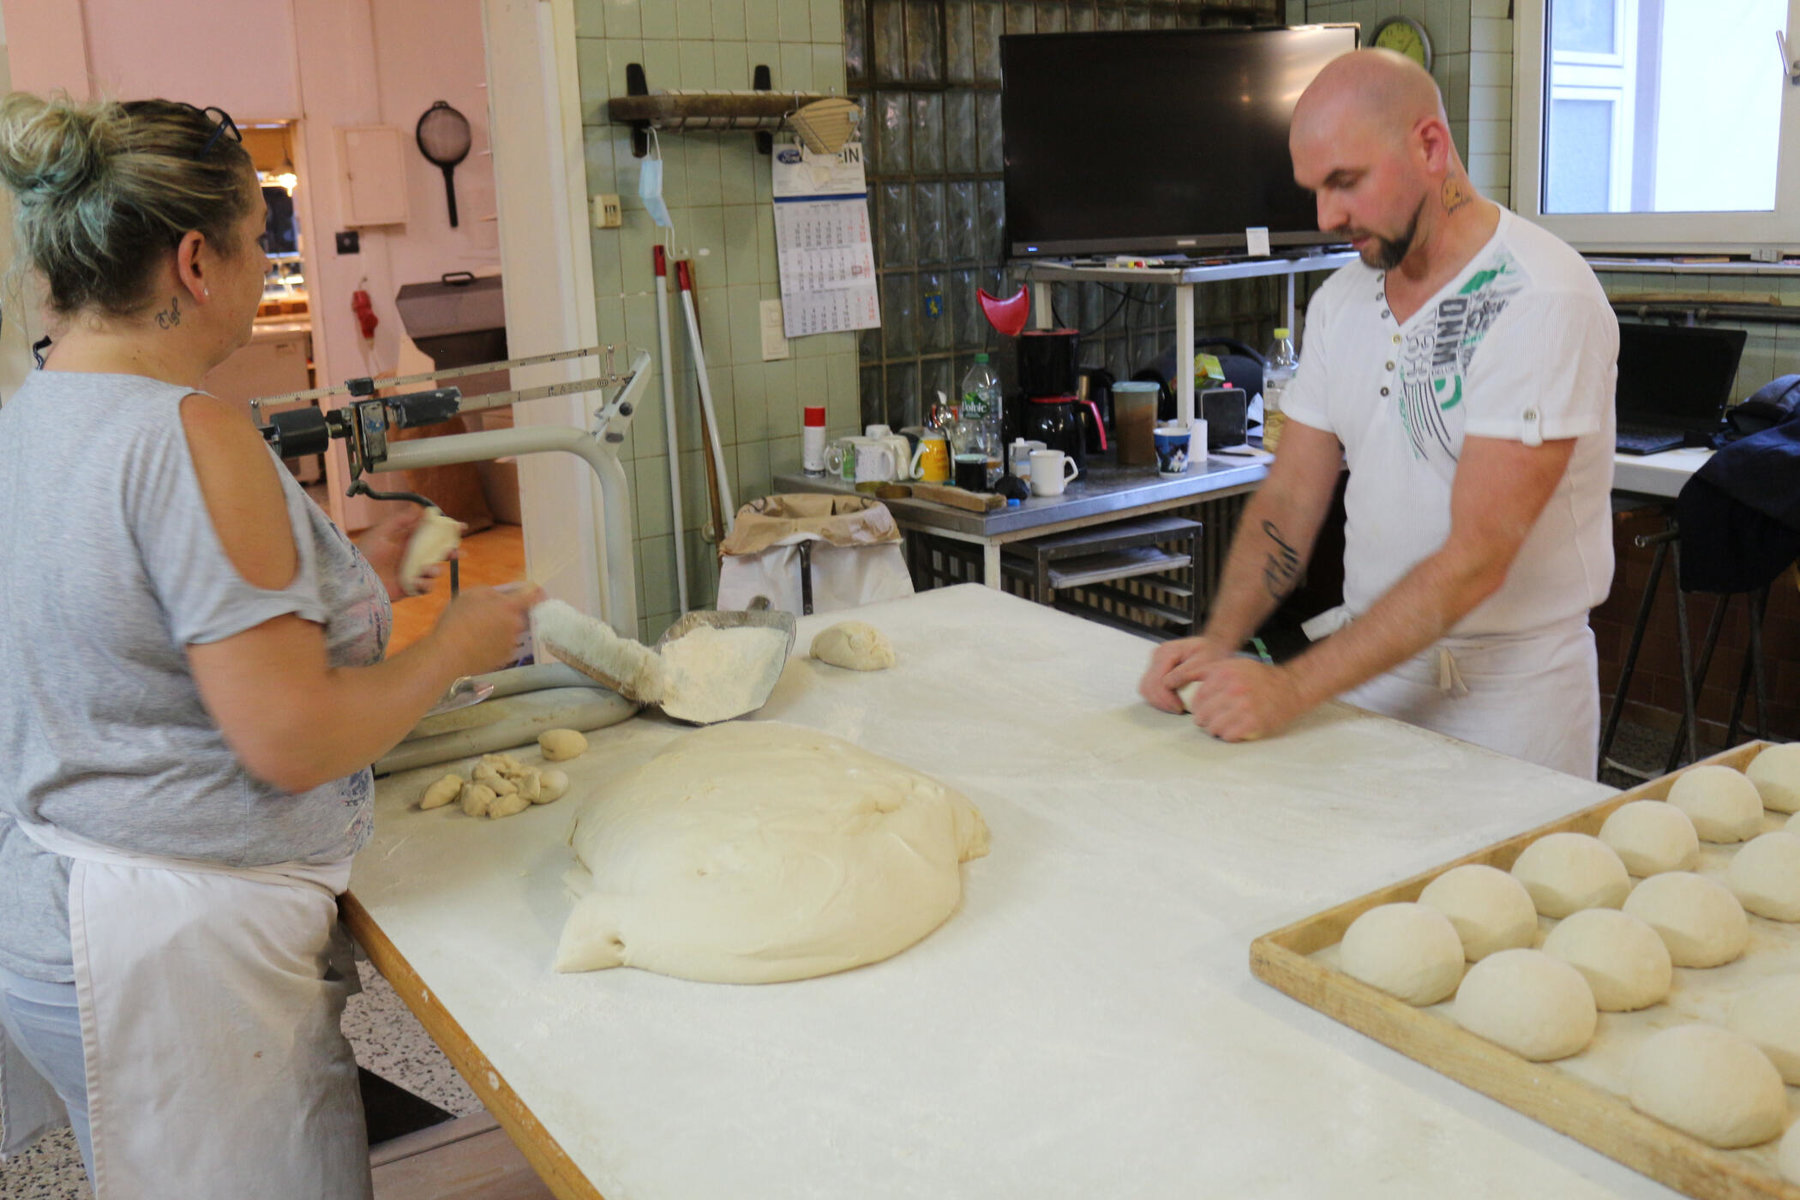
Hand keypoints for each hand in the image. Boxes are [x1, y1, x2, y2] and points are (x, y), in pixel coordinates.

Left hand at [355, 505, 461, 600]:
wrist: (355, 580)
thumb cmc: (365, 555)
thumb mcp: (381, 532)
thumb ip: (400, 521)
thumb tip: (420, 510)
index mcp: (407, 542)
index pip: (431, 534)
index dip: (446, 531)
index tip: (460, 527)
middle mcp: (412, 557)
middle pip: (438, 553)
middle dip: (451, 552)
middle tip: (457, 552)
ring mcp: (412, 573)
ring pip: (435, 570)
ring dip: (436, 569)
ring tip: (430, 569)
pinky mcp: (410, 588)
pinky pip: (426, 587)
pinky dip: (426, 584)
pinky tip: (418, 581)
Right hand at [429, 583, 544, 675]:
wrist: (448, 655)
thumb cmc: (457, 621)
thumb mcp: (470, 595)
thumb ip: (492, 593)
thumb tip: (502, 596)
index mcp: (510, 607)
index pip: (533, 595)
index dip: (536, 592)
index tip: (537, 592)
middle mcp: (516, 625)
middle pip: (519, 615)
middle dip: (508, 614)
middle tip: (488, 615)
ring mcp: (512, 644)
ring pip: (510, 632)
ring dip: (501, 629)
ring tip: (478, 632)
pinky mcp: (505, 659)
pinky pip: (504, 646)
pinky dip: (496, 644)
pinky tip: (479, 645)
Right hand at [1138, 634, 1233, 712]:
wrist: (1212, 647)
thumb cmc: (1210, 654)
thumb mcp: (1203, 662)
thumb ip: (1184, 672)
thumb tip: (1167, 684)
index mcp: (1167, 651)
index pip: (1158, 681)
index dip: (1168, 698)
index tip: (1181, 707)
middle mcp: (1157, 655)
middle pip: (1148, 686)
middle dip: (1162, 702)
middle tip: (1178, 709)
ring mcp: (1154, 662)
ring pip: (1145, 688)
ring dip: (1157, 701)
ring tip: (1174, 706)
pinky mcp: (1155, 669)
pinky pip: (1147, 688)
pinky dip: (1156, 698)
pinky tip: (1170, 702)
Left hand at [1179, 658, 1306, 742]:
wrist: (1291, 687)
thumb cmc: (1260, 677)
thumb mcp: (1234, 665)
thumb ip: (1209, 670)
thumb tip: (1179, 678)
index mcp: (1224, 673)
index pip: (1197, 697)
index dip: (1196, 707)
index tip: (1201, 711)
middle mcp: (1232, 688)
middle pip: (1202, 714)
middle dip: (1204, 720)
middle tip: (1210, 721)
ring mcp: (1243, 706)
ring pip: (1213, 727)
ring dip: (1215, 730)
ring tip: (1221, 727)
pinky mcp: (1253, 723)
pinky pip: (1228, 736)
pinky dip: (1228, 736)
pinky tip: (1234, 730)